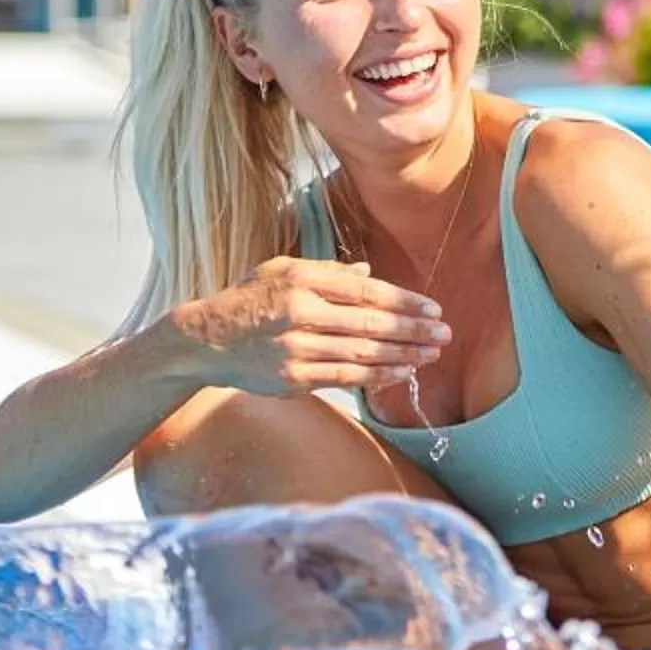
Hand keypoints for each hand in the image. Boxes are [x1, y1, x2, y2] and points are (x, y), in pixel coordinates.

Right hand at [170, 258, 446, 397]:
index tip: (433, 308)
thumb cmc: (248, 300)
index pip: (365, 291)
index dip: (403, 301)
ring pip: (362, 354)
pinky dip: (378, 376)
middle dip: (413, 329)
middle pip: (370, 323)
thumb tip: (368, 271)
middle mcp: (300, 313)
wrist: (205, 341)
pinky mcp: (293, 379)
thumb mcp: (280, 270)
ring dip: (403, 355)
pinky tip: (403, 373)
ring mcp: (296, 349)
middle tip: (445, 333)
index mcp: (301, 280)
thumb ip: (327, 271)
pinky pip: (346, 378)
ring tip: (433, 354)